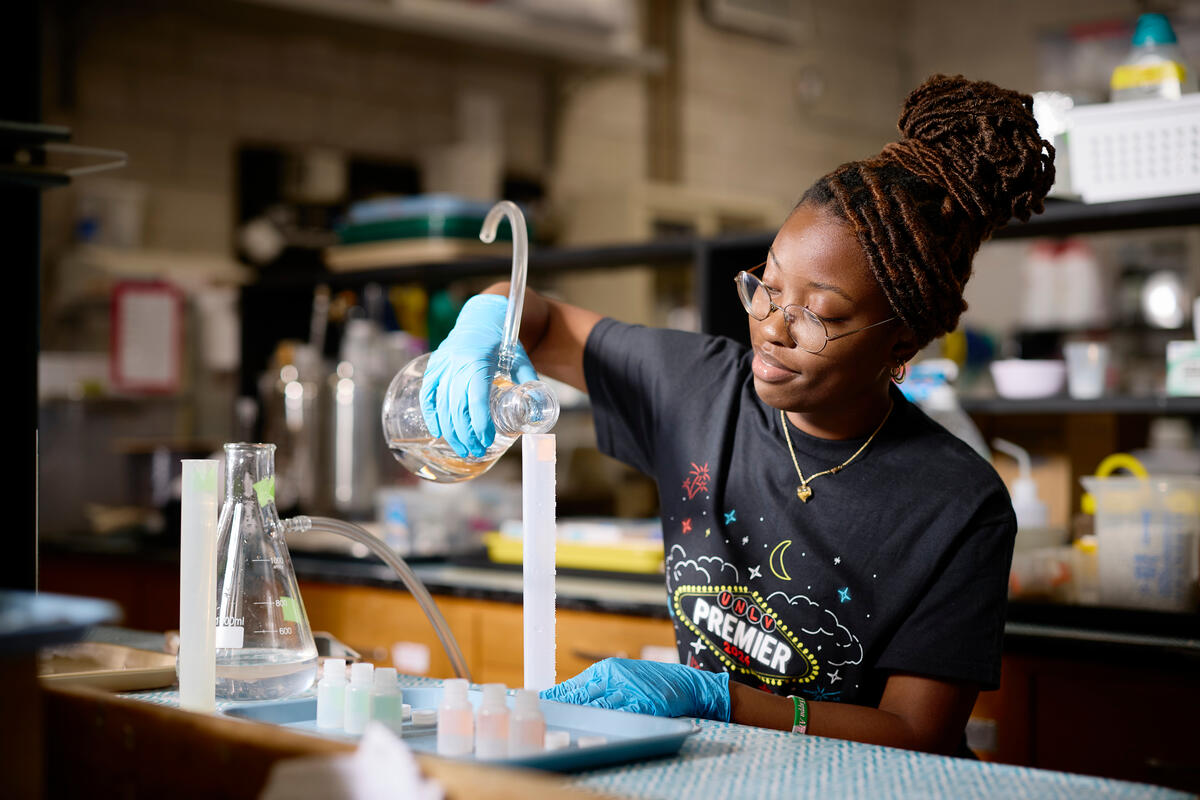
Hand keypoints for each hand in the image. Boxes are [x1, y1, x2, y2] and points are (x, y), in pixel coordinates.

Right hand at [419, 294, 537, 457]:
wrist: (483, 315)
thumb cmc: (504, 339)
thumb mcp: (521, 358)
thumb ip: (528, 381)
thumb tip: (537, 408)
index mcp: (479, 360)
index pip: (476, 398)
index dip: (480, 422)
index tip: (486, 440)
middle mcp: (457, 362)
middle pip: (457, 406)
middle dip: (466, 433)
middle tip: (476, 451)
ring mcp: (443, 364)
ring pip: (441, 404)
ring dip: (450, 430)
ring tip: (462, 448)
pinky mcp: (434, 366)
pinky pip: (428, 393)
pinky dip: (431, 413)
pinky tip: (438, 430)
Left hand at [539, 657, 730, 720]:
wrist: (689, 684)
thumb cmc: (654, 682)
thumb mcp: (623, 678)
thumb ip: (599, 688)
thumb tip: (568, 699)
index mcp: (607, 670)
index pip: (574, 685)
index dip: (554, 696)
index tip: (534, 702)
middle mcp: (615, 678)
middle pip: (581, 696)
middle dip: (560, 707)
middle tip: (539, 716)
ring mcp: (630, 691)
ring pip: (598, 707)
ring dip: (579, 717)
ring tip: (558, 724)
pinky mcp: (645, 705)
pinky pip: (621, 716)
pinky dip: (607, 723)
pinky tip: (594, 729)